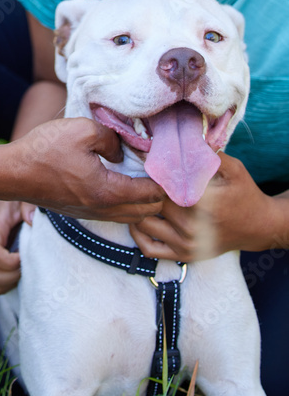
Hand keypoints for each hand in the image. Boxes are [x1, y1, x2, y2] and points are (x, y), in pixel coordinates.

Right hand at [0, 200, 33, 294]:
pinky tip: (21, 267)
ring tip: (25, 266)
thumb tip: (31, 220)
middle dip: (11, 277)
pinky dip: (9, 282)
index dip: (8, 261)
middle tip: (27, 264)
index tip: (24, 254)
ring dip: (11, 282)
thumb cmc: (15, 197)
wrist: (5, 198)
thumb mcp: (23, 195)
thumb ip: (29, 204)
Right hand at [11, 117, 162, 222]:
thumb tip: (122, 150)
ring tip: (141, 173)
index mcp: (109, 192)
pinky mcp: (82, 211)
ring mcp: (92, 213)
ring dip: (143, 199)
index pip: (154, 194)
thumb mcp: (81, 129)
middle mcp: (104, 209)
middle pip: (149, 210)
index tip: (166, 160)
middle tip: (157, 167)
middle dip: (159, 191)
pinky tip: (120, 180)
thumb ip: (112, 137)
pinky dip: (127, 202)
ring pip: (133, 216)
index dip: (166, 178)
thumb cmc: (44, 151)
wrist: (12, 172)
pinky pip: (117, 214)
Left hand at [130, 153, 280, 261]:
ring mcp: (186, 244)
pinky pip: (148, 248)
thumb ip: (208, 155)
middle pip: (150, 202)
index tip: (145, 159)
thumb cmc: (243, 193)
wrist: (259, 227)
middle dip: (142, 188)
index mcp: (202, 203)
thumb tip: (183, 140)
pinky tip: (141, 217)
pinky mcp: (183, 256)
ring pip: (143, 223)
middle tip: (136, 175)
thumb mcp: (233, 169)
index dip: (151, 170)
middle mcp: (191, 227)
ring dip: (137, 208)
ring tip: (139, 194)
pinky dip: (138, 233)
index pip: (162, 184)